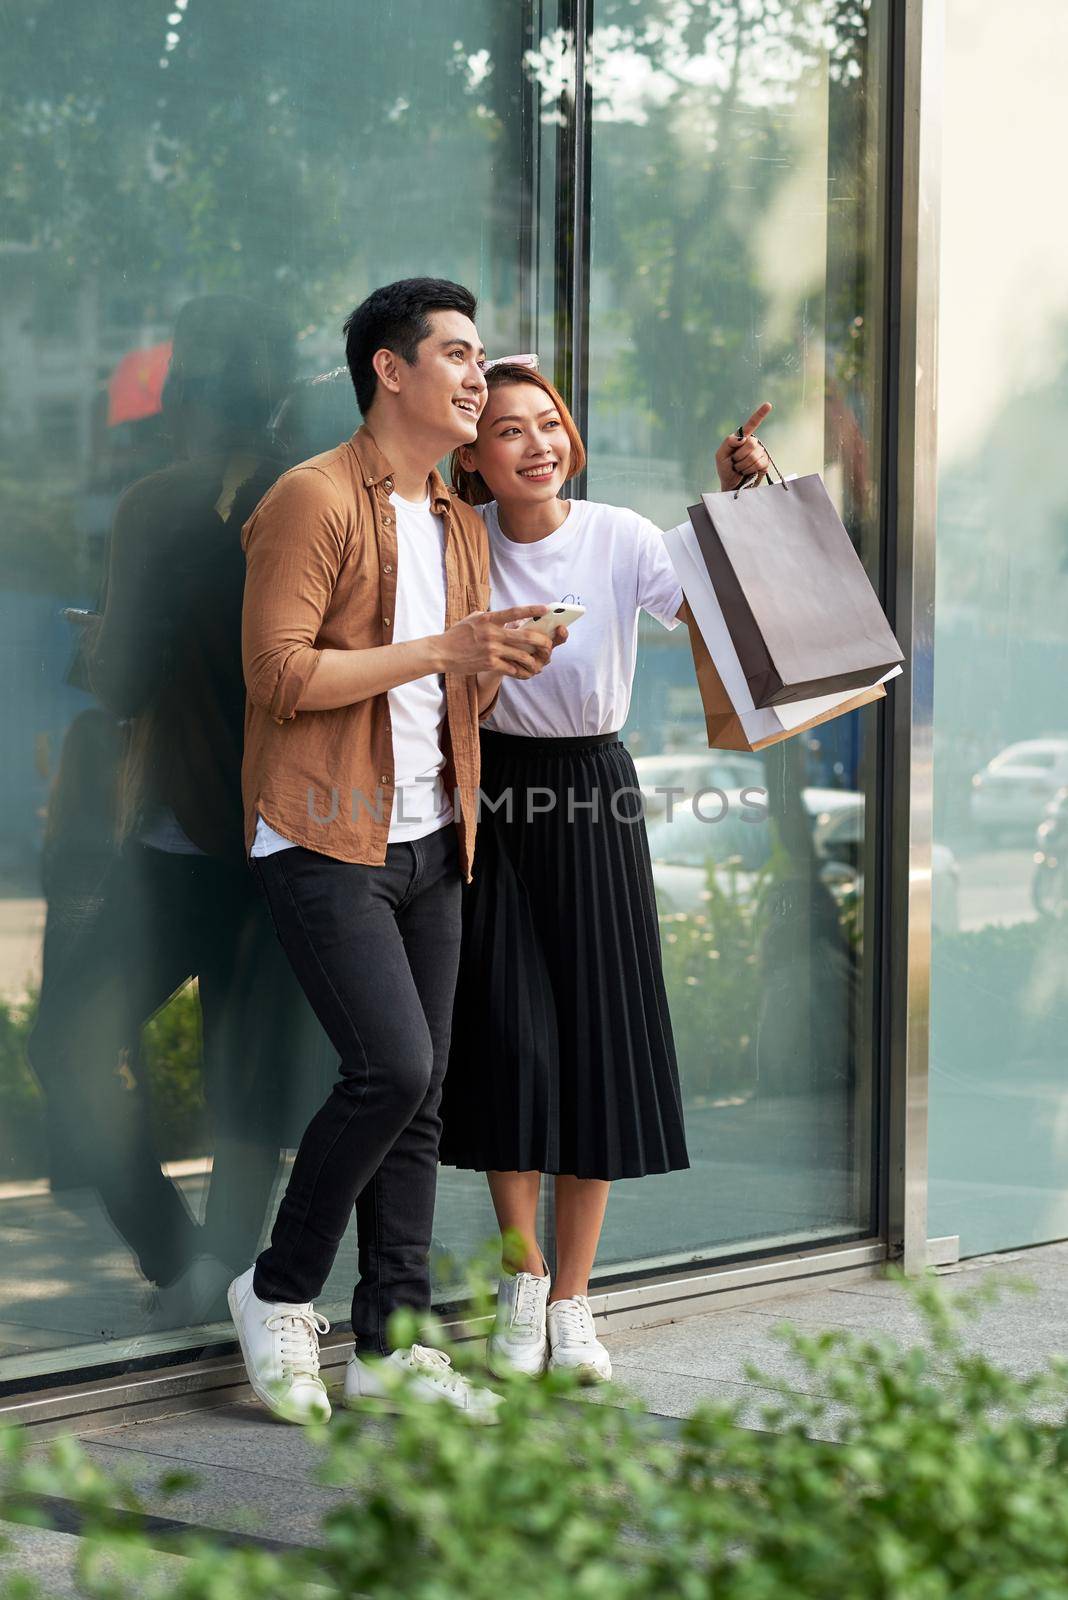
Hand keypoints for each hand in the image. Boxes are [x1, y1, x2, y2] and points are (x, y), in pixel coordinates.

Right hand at [439, 605, 554, 679]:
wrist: (442, 652)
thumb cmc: (457, 634)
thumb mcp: (473, 619)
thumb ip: (490, 616)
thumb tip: (506, 615)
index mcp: (489, 619)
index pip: (514, 612)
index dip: (532, 610)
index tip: (545, 608)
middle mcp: (492, 633)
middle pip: (525, 636)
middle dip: (541, 641)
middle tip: (549, 644)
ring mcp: (492, 649)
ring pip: (522, 655)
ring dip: (534, 660)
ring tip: (538, 663)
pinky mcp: (489, 664)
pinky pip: (511, 668)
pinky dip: (520, 671)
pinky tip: (524, 672)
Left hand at [715, 402, 772, 490]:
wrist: (731, 486)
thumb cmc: (725, 470)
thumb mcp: (720, 455)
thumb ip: (728, 443)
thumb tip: (742, 437)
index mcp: (742, 438)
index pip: (752, 424)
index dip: (760, 414)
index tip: (768, 404)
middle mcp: (753, 443)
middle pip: (751, 442)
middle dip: (739, 455)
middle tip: (735, 462)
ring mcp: (760, 453)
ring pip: (754, 454)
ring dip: (743, 464)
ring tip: (740, 468)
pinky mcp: (765, 463)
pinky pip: (759, 463)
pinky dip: (750, 469)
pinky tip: (747, 472)